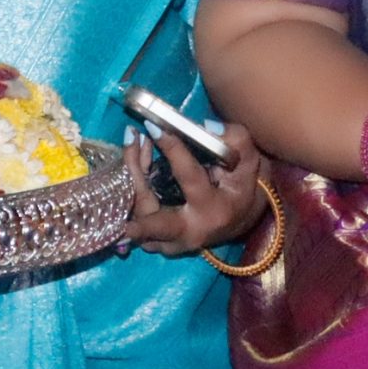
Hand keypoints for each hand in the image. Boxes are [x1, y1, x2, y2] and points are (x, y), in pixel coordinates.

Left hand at [123, 122, 268, 255]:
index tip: (155, 127)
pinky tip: (135, 160)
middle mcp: (190, 231)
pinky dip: (132, 190)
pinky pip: (137, 218)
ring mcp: (172, 242)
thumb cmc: (243, 186)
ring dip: (132, 179)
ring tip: (135, 143)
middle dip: (137, 210)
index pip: (189, 177)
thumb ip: (235, 139)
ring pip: (140, 216)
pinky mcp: (160, 242)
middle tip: (119, 202)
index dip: (172, 150)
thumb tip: (207, 126)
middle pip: (154, 223)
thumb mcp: (248, 161)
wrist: (241, 218)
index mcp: (213, 210)